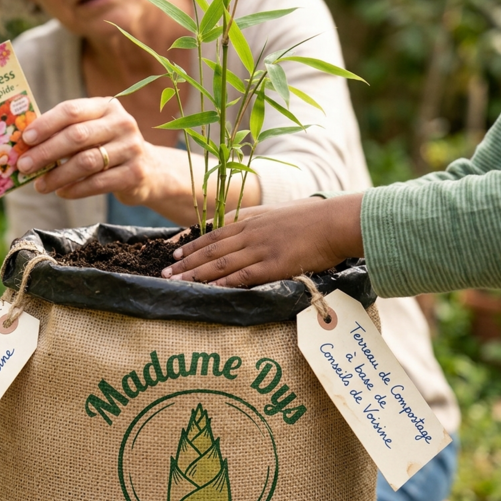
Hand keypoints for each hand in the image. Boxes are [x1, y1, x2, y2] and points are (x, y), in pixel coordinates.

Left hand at [16, 97, 159, 204]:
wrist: (150, 170)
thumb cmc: (109, 148)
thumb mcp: (94, 131)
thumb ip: (67, 131)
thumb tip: (25, 144)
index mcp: (107, 107)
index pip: (72, 110)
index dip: (46, 124)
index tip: (25, 139)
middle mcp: (122, 123)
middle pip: (77, 136)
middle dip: (46, 152)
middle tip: (24, 166)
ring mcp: (131, 148)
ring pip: (86, 162)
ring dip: (58, 175)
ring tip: (40, 186)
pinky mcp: (135, 173)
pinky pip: (98, 183)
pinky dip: (76, 189)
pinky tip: (61, 193)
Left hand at [161, 194, 365, 286]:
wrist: (335, 221)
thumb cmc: (314, 217)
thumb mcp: (280, 212)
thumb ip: (261, 220)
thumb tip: (248, 226)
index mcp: (252, 220)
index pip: (214, 234)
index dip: (193, 245)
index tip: (175, 254)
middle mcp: (251, 233)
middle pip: (211, 249)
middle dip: (186, 262)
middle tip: (166, 273)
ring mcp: (261, 249)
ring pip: (221, 263)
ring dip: (196, 274)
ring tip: (177, 283)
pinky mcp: (273, 265)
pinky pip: (242, 276)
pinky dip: (222, 282)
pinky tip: (207, 289)